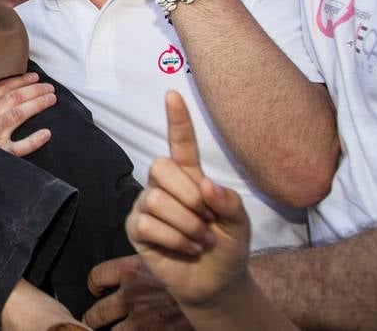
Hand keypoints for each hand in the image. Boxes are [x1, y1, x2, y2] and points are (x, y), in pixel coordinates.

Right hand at [0, 73, 54, 156]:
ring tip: (51, 99)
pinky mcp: (0, 153)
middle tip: (48, 87)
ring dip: (37, 104)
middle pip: (14, 98)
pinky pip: (20, 147)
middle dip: (34, 90)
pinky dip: (34, 140)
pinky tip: (46, 133)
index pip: (2, 87)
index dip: (20, 80)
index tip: (34, 77)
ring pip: (19, 114)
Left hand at [84, 256, 192, 329]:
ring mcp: (141, 320)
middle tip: (93, 318)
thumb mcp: (163, 259)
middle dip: (94, 316)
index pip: (97, 277)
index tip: (96, 288)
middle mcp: (131, 296)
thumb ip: (142, 264)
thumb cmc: (190, 272)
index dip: (95, 284)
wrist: (215, 294)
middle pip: (97, 312)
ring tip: (107, 330)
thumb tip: (129, 266)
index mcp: (130, 271)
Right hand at [126, 92, 252, 309]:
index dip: (177, 119)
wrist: (216, 282)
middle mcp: (164, 185)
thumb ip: (229, 202)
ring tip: (201, 239)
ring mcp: (147, 205)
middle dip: (190, 197)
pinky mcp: (136, 228)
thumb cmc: (227, 246)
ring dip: (187, 225)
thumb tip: (206, 186)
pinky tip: (188, 249)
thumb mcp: (240, 223)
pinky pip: (149, 224)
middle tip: (206, 219)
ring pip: (157, 199)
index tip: (173, 94)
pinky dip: (176, 240)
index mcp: (190, 176)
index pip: (181, 143)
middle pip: (160, 166)